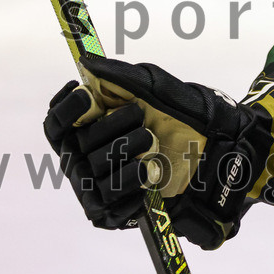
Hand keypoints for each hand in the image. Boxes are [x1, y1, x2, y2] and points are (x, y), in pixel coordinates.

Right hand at [43, 55, 258, 248]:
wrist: (218, 150)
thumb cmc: (184, 117)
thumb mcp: (156, 88)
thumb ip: (121, 76)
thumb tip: (86, 62)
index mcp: (91, 127)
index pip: (56, 123)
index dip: (67, 110)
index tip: (87, 96)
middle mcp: (87, 157)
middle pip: (77, 144)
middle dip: (110, 126)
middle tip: (139, 116)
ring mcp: (98, 186)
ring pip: (94, 171)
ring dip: (126, 151)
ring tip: (152, 140)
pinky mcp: (113, 211)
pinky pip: (107, 200)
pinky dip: (131, 181)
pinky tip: (150, 171)